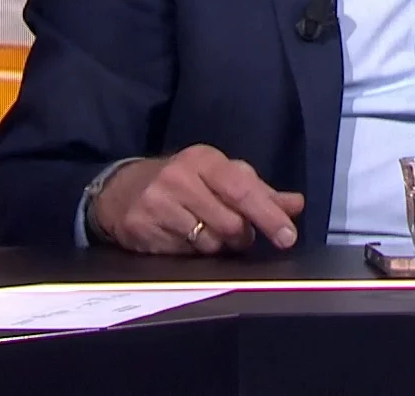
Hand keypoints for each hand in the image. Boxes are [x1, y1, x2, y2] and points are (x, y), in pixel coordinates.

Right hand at [90, 144, 304, 254]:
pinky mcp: (141, 227)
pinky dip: (192, 253)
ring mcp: (157, 203)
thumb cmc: (181, 182)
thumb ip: (259, 191)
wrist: (119, 190)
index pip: (243, 190)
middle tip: (239, 236)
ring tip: (207, 233)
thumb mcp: (219, 176)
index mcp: (205, 159)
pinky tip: (183, 239)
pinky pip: (183, 254)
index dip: (268, 216)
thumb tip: (295, 205)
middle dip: (242, 237)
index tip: (287, 237)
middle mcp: (179, 177)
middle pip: (230, 222)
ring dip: (217, 247)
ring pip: (208, 243)